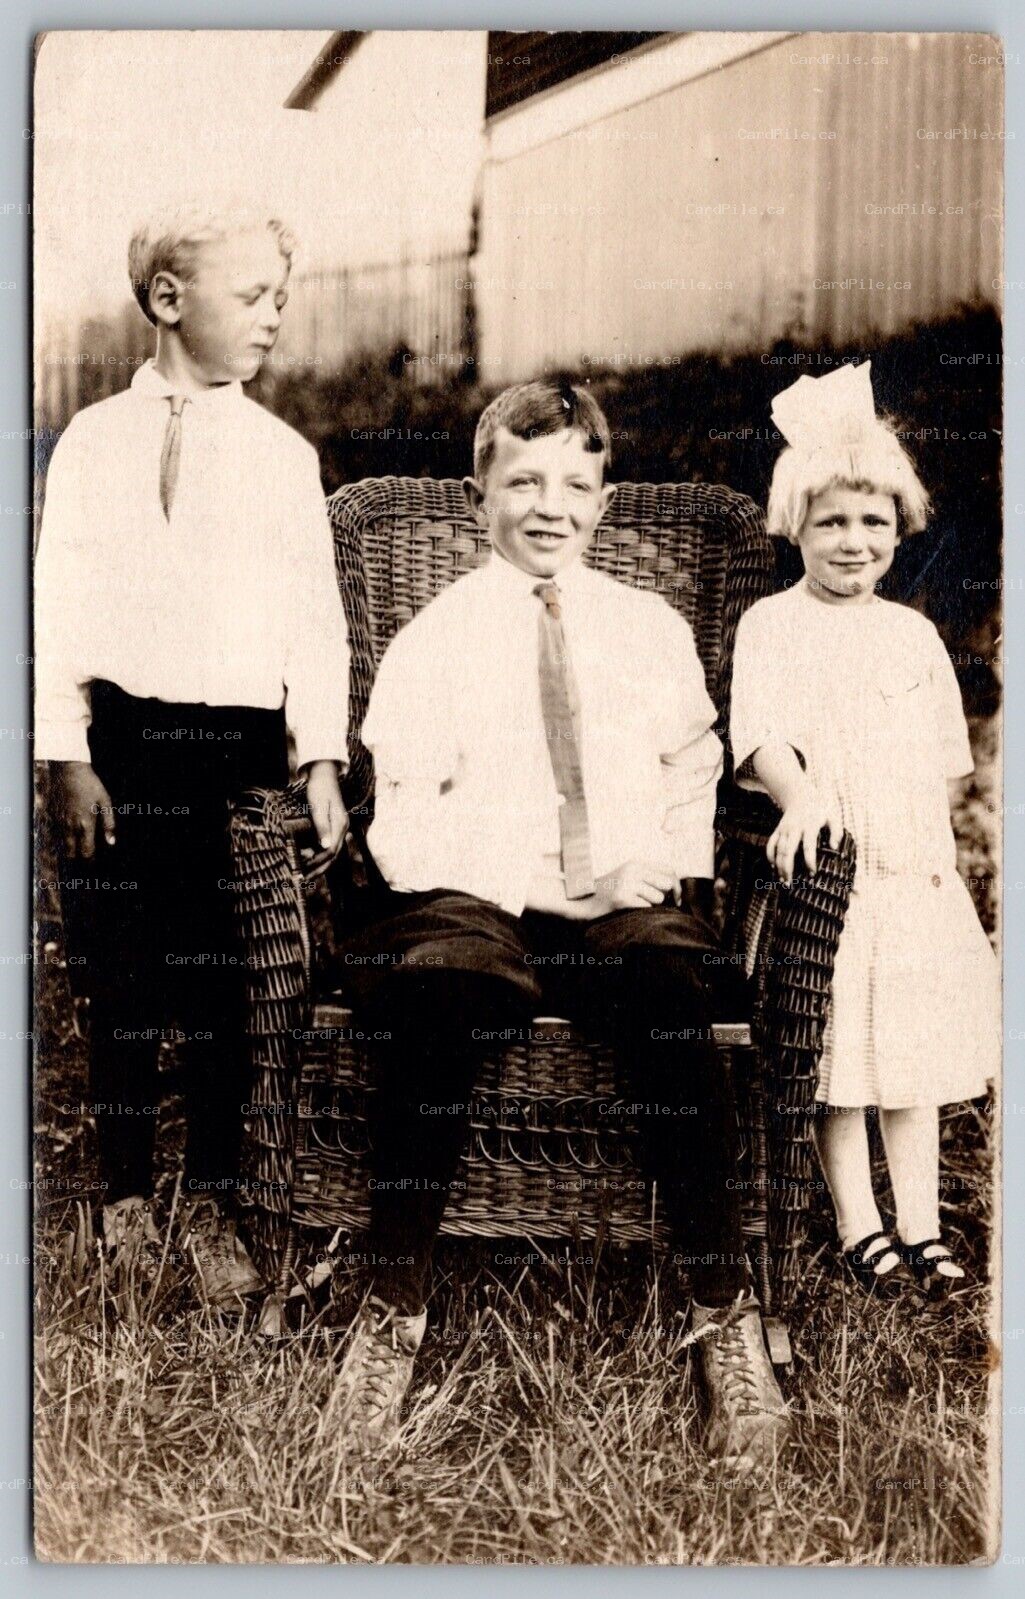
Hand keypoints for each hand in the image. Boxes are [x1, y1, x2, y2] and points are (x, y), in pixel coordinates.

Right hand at [52, 761, 114, 859]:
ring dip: (69, 851)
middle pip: (71, 853)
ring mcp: (59, 821)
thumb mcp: (105, 802)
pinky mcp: (52, 815)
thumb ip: (109, 824)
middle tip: (84, 861)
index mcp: (86, 824)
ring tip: (76, 852)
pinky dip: (60, 839)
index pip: (87, 851)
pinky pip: (55, 834)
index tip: (93, 864)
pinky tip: (68, 838)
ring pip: (62, 845)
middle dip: (77, 859)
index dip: (90, 861)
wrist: (68, 769)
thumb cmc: (90, 784)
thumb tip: (112, 842)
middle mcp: (71, 826)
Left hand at [302, 760, 347, 878]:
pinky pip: (329, 847)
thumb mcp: (318, 806)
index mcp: (340, 824)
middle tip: (303, 879)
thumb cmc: (320, 788)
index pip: (330, 850)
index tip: (303, 867)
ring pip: (332, 854)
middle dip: (319, 868)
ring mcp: (339, 829)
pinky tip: (311, 862)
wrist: (324, 775)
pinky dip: (320, 857)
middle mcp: (342, 829)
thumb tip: (325, 847)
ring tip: (306, 875)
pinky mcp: (334, 828)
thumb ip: (322, 826)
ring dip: (320, 865)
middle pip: (333, 855)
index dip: (317, 861)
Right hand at [589, 860, 677, 914]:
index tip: (676, 897)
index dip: (677, 884)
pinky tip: (629, 909)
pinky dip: (641, 912)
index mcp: (636, 863)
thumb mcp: (629, 877)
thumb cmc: (610, 892)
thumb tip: (680, 882)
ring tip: (637, 904)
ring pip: (658, 897)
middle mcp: (632, 870)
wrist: (584, 901)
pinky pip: (646, 907)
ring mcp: (626, 883)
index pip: (669, 869)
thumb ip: (651, 877)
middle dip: (669, 896)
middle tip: (662, 904)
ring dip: (652, 905)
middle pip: (667, 883)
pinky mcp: (622, 898)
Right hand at [766, 783, 841, 883]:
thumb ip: (836, 832)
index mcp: (809, 826)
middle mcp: (794, 828)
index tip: (812, 873)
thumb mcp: (833, 816)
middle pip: (788, 851)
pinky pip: (771, 844)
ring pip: (778, 850)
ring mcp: (784, 829)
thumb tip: (834, 848)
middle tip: (789, 884)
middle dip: (787, 868)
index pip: (808, 847)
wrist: (801, 794)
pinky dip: (770, 855)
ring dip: (779, 866)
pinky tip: (774, 867)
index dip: (809, 861)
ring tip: (783, 880)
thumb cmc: (821, 808)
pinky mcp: (778, 830)